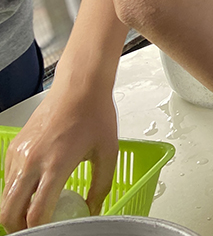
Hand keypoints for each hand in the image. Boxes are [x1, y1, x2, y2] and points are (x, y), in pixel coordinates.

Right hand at [1, 87, 118, 230]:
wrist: (79, 87)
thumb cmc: (95, 115)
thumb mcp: (108, 152)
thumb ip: (101, 186)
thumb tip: (93, 209)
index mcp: (56, 164)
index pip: (36, 212)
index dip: (42, 229)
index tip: (53, 231)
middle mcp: (31, 161)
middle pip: (8, 211)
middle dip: (19, 227)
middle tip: (36, 229)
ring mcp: (19, 154)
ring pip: (4, 197)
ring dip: (15, 210)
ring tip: (34, 212)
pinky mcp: (14, 148)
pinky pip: (7, 179)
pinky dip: (15, 191)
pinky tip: (34, 189)